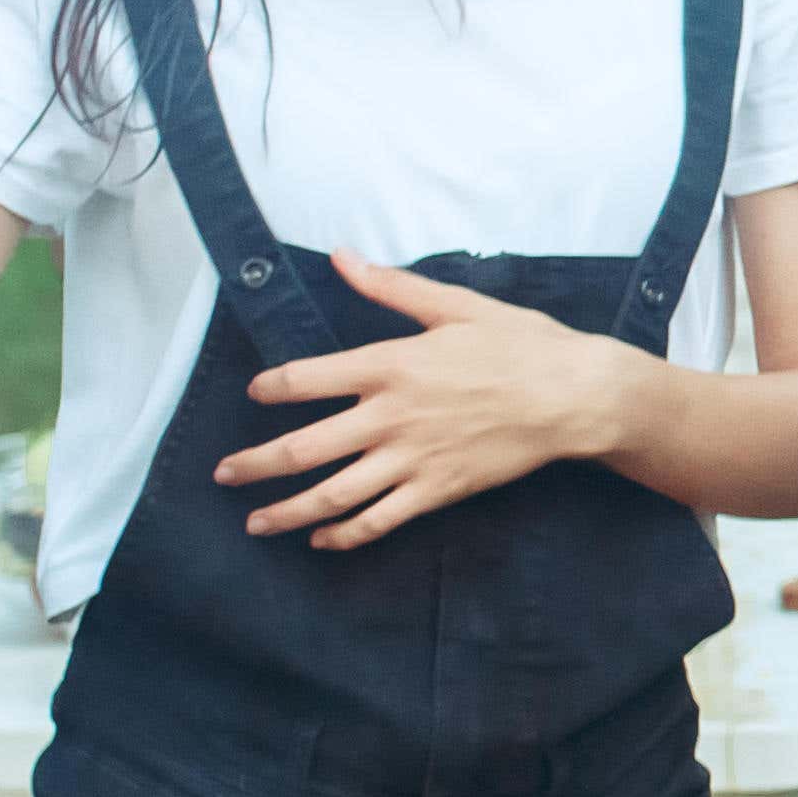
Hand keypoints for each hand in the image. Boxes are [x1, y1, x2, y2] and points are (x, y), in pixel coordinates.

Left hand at [219, 256, 634, 548]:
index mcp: (390, 365)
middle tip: (223, 475)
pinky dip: (346, 534)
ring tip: (255, 523)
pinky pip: (379, 520)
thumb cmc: (520, 344)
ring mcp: (412, 459)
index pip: (306, 379)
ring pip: (333, 494)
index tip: (255, 393)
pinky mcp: (437, 491)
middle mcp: (390, 416)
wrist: (574, 396)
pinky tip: (322, 540)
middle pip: (302, 448)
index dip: (271, 387)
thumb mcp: (454, 305)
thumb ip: (390, 286)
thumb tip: (340, 257)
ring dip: (287, 512)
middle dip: (254, 465)